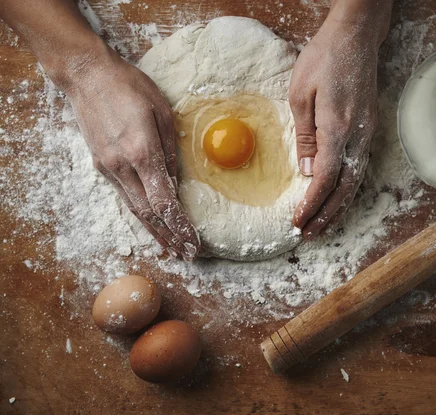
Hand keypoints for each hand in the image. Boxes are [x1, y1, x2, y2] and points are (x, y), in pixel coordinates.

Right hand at [63, 46, 200, 260]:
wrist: (87, 76)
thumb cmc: (130, 87)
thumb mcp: (162, 112)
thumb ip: (170, 151)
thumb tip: (176, 182)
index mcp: (141, 151)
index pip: (164, 200)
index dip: (180, 225)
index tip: (193, 243)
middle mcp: (122, 166)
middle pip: (149, 212)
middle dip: (170, 236)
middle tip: (188, 255)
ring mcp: (108, 167)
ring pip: (134, 208)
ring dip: (154, 231)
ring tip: (172, 248)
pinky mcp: (101, 165)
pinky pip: (125, 195)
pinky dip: (140, 214)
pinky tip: (151, 223)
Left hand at [289, 18, 381, 238]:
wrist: (356, 37)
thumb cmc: (324, 59)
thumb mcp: (301, 94)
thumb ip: (305, 136)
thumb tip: (306, 171)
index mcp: (338, 128)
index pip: (325, 178)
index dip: (311, 204)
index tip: (296, 221)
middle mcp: (358, 136)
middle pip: (344, 188)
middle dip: (326, 215)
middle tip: (309, 234)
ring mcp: (367, 133)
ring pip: (355, 181)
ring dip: (338, 206)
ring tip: (322, 224)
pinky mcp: (368, 128)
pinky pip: (359, 167)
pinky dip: (346, 188)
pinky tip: (336, 196)